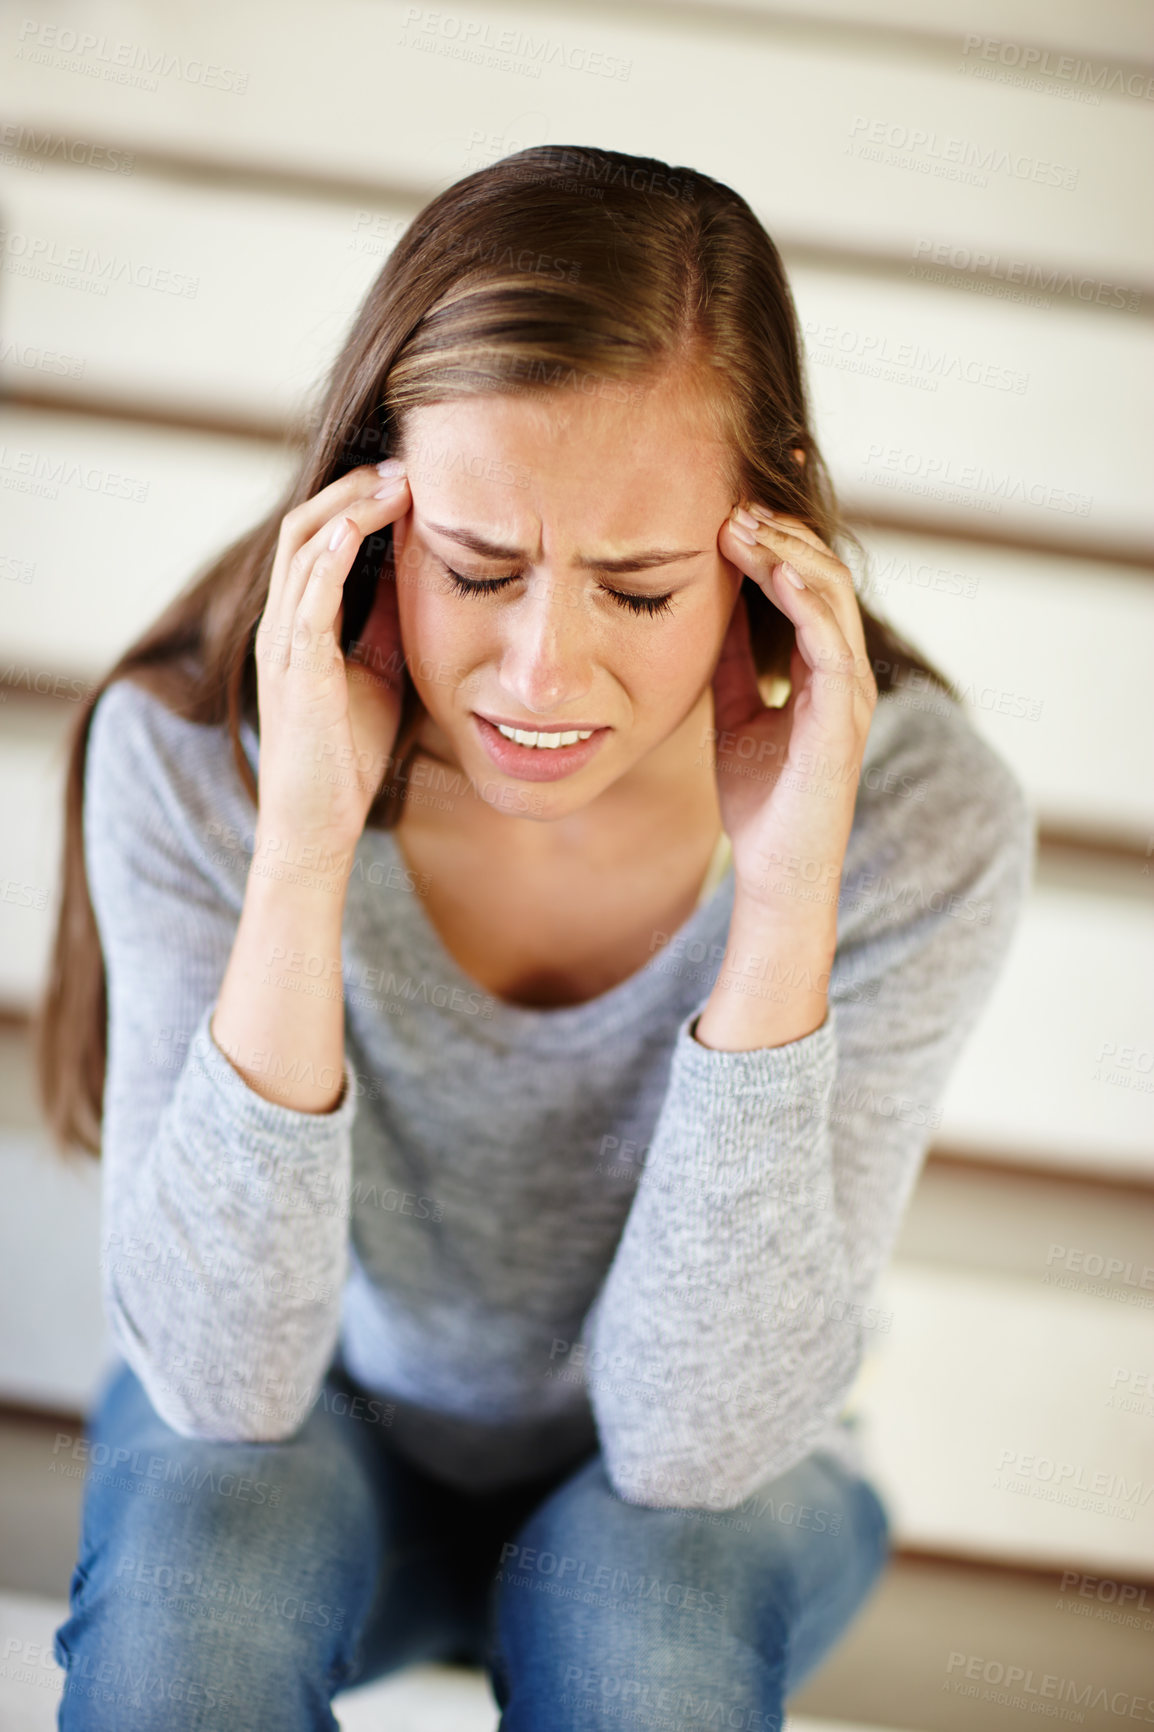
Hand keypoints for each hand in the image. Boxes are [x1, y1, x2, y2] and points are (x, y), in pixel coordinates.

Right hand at [253, 461, 412, 849]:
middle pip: (306, 525)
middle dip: (355, 489)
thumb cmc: (347, 755)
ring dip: (349, 509)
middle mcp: (283, 623)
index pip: (320, 536)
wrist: (317, 824)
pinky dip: (327, 560)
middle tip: (405, 465)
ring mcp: (284, 646)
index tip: (408, 477)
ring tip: (395, 483)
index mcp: (302, 620)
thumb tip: (422, 575)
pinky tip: (354, 530)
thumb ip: (388, 624)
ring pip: (303, 551)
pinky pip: (305, 603)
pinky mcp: (295, 674)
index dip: (359, 499)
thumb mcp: (381, 672)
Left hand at [712, 505, 877, 927]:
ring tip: (745, 523)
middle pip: (825, 577)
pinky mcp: (842, 719)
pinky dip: (806, 601)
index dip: (781, 537)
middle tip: (735, 500)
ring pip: (833, 599)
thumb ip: (730, 660)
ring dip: (789, 553)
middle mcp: (844, 672)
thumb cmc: (759, 798)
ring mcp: (850, 693)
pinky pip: (832, 644)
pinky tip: (775, 570)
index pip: (810, 583)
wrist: (773, 869)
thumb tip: (711, 604)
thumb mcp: (733, 710)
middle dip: (783, 531)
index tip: (737, 500)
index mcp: (822, 667)